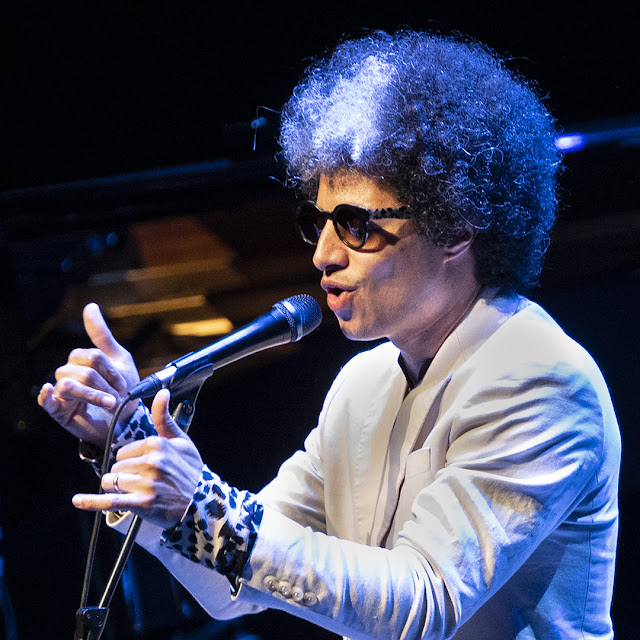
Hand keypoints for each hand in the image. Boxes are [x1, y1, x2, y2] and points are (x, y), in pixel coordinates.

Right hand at [37, 303, 139, 446]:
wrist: (127, 419)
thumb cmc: (123, 387)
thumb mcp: (118, 358)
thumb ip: (101, 335)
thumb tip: (89, 306)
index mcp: (81, 360)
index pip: (91, 357)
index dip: (110, 371)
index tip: (123, 383)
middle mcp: (68, 373)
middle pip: (83, 371)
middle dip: (105, 385)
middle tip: (117, 396)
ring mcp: (62, 392)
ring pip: (69, 384)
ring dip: (94, 395)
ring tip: (109, 403)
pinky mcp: (58, 411)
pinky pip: (46, 401)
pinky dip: (46, 395)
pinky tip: (49, 392)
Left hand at [72, 389, 204, 529]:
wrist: (201, 502)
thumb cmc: (191, 469)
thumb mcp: (181, 440)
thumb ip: (164, 417)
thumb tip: (162, 392)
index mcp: (157, 444)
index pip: (123, 451)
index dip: (130, 461)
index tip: (145, 467)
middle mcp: (151, 461)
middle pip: (115, 467)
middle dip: (123, 475)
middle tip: (144, 482)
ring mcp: (146, 483)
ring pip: (111, 482)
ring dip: (117, 489)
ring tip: (136, 493)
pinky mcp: (142, 503)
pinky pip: (110, 500)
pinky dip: (92, 501)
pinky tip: (78, 500)